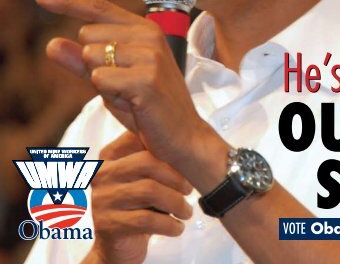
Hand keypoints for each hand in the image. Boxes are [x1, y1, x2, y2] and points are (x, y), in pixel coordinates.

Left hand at [35, 0, 218, 168]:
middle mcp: (148, 34)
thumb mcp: (110, 81)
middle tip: (123, 85)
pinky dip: (108, 94)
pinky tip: (133, 102)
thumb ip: (82, 61)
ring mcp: (150, 54)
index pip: (99, 8)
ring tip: (129, 94)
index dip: (68, 1)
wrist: (183, 136)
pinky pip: (99, 79)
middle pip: (87, 34)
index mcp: (143, 29)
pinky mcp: (146, 78)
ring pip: (91, 56)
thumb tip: (51, 44)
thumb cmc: (147, 107)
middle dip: (93, 64)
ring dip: (101, 82)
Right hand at [84, 131, 192, 263]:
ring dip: (176, 202)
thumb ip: (154, 157)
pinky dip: (169, 224)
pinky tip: (178, 227)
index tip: (185, 157)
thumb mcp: (142, 178)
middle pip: (147, 162)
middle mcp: (102, 174)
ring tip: (186, 211)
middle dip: (176, 176)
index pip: (139, 138)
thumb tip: (186, 142)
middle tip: (189, 189)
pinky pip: (147, 220)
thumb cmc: (136, 207)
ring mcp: (102, 199)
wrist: (116, 249)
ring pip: (149, 191)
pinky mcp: (108, 225)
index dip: (166, 146)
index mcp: (109, 156)